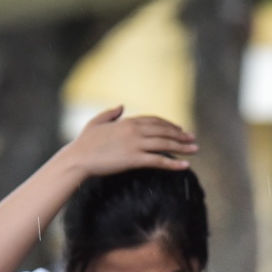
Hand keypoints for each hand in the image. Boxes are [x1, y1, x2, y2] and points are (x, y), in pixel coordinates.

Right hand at [62, 106, 196, 176]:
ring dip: (182, 147)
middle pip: (164, 131)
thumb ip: (110, 113)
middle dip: (181, 135)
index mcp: (127, 122)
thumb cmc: (84, 143)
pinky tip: (185, 166)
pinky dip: (174, 163)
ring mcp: (135, 145)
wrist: (77, 159)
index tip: (180, 129)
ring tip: (195, 150)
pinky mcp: (134, 159)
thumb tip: (122, 105)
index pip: (154, 120)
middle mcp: (134, 131)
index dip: (169, 125)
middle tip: (193, 139)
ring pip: (165, 144)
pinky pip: (158, 161)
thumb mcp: (96, 122)